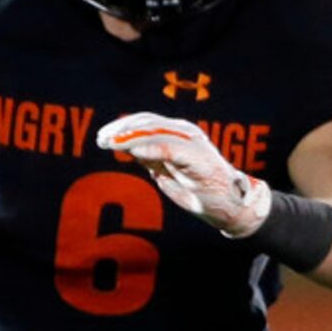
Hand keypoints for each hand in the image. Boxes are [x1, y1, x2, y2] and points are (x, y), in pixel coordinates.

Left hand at [96, 112, 270, 235]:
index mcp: (177, 135)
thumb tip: (127, 149)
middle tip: (101, 139)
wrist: (230, 207)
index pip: (146, 123)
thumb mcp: (167, 172)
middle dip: (121, 130)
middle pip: (148, 123)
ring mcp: (194, 145)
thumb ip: (151, 158)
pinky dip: (151, 149)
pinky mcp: (199, 160)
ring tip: (111, 143)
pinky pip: (171, 150)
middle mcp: (186, 134)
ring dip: (131, 137)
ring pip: (157, 133)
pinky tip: (133, 152)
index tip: (101, 137)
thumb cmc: (199, 190)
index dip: (122, 127)